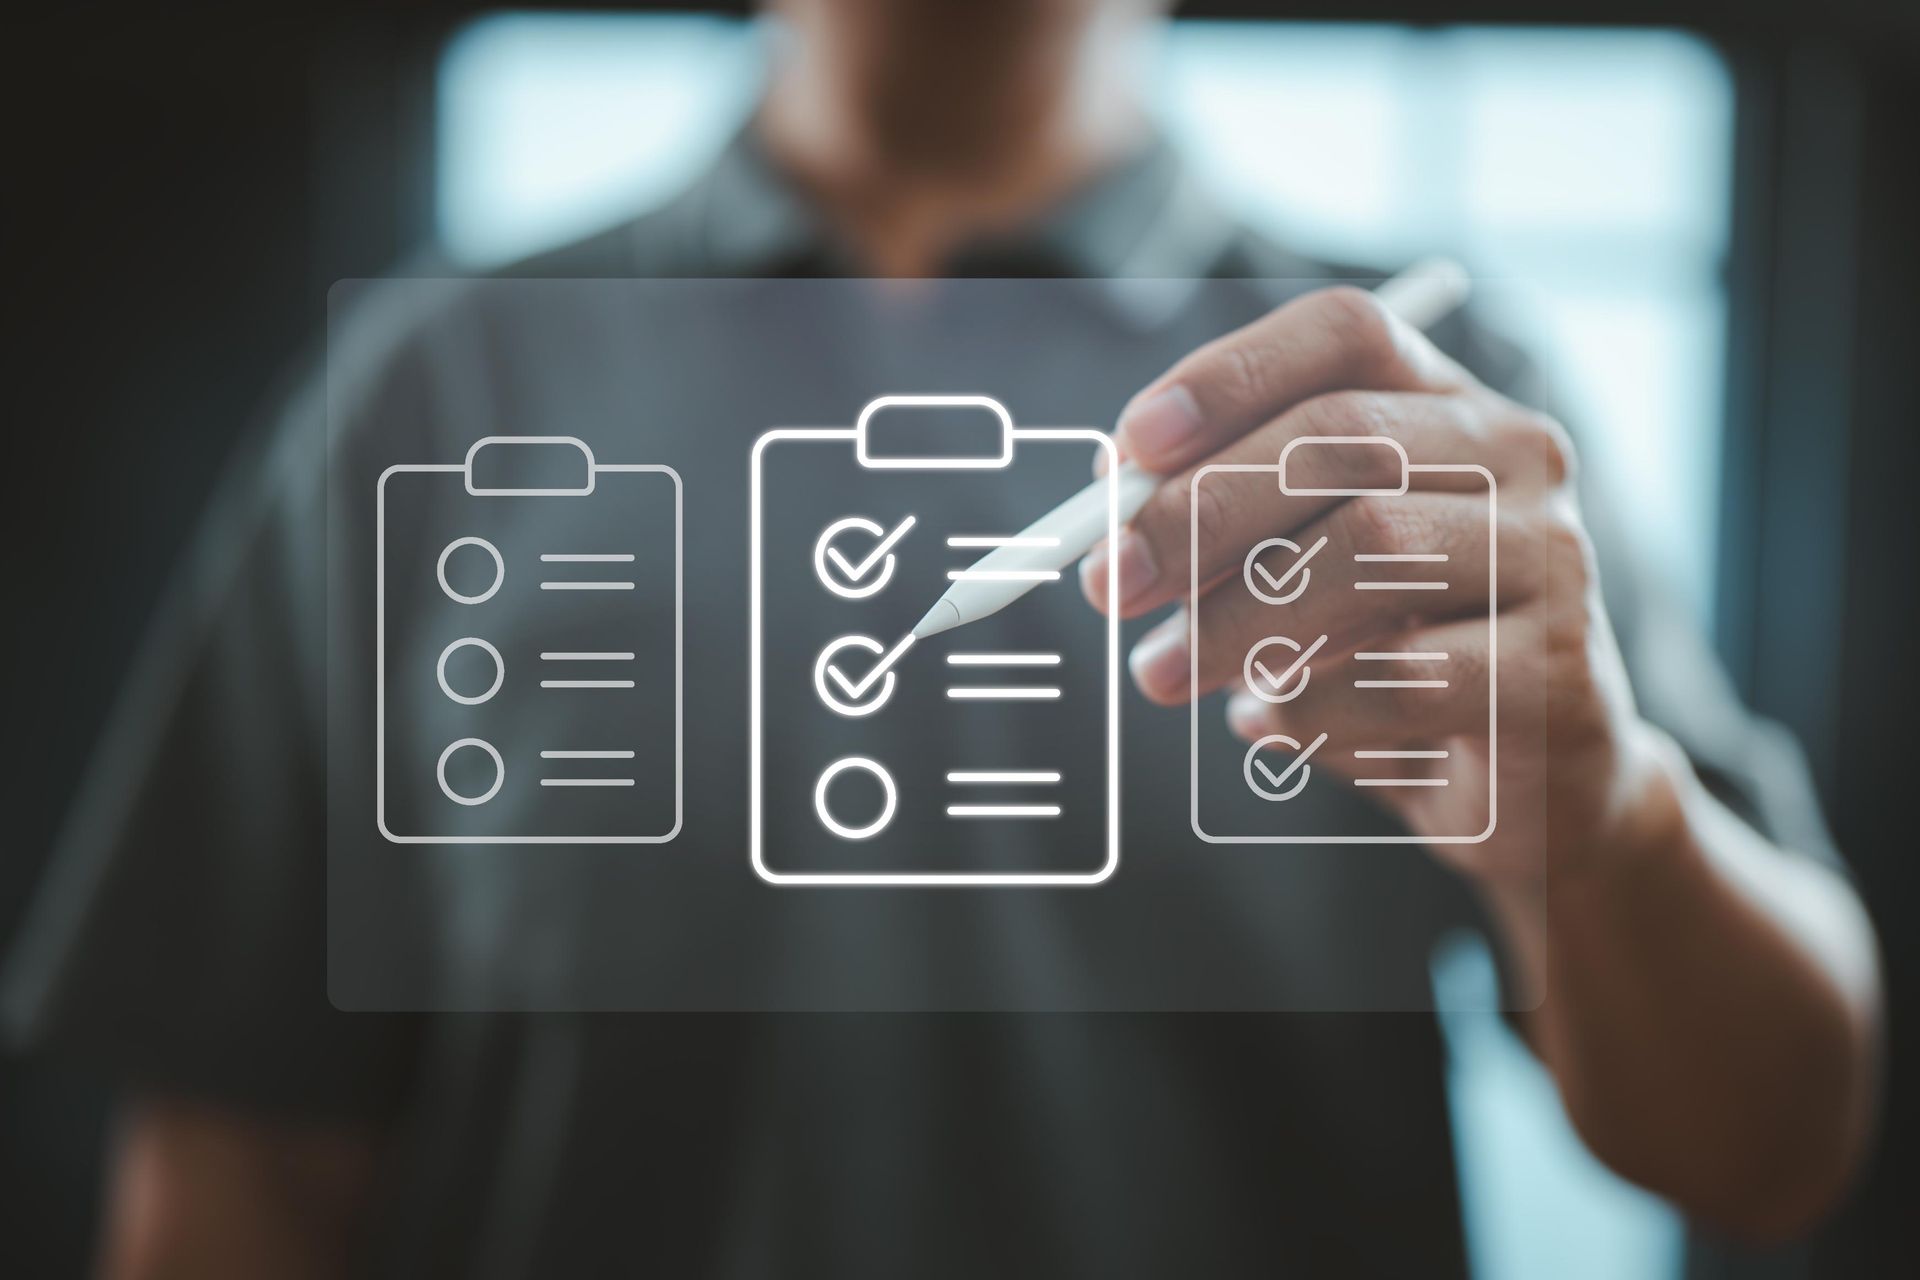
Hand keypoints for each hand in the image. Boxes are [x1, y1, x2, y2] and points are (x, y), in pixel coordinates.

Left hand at [1082, 286, 1673, 884]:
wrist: (1534, 781)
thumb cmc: (1397, 652)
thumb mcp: (1308, 565)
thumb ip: (1229, 516)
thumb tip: (1114, 483)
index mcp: (1447, 403)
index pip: (1344, 333)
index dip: (1230, 373)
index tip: (1133, 443)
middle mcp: (1513, 456)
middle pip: (1342, 437)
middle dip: (1201, 510)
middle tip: (1110, 582)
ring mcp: (1549, 558)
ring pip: (1370, 548)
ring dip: (1234, 617)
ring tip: (1161, 673)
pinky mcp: (1552, 674)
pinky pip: (1402, 676)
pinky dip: (1308, 705)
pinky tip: (1269, 724)